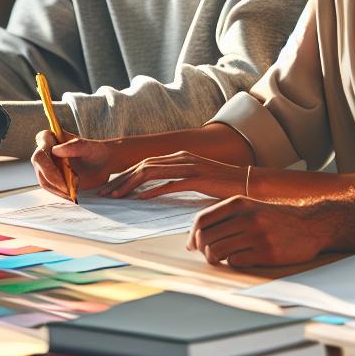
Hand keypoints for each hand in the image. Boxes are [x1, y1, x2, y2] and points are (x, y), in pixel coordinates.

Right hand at [31, 133, 118, 197]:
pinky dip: (60, 193)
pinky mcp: (52, 179)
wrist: (102, 164)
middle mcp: (46, 152)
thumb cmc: (95, 152)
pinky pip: (50, 188)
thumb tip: (56, 150)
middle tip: (68, 186)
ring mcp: (47, 166)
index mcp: (51, 138)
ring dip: (58, 188)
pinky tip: (71, 193)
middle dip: (53, 178)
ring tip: (74, 188)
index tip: (62, 168)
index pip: (41, 147)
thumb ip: (74, 146)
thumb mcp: (89, 147)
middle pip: (40, 166)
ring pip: (43, 180)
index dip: (47, 161)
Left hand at [98, 151, 247, 199]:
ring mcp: (189, 166)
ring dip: (131, 185)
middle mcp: (181, 157)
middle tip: (105, 194)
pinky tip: (141, 199)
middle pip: (142, 166)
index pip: (144, 164)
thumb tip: (156, 190)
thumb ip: (176, 179)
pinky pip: (170, 183)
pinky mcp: (198, 178)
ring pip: (151, 172)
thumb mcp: (195, 178)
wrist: (249, 181)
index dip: (125, 175)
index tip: (111, 188)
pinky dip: (153, 191)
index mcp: (179, 156)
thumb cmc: (222, 183)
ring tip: (117, 196)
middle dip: (121, 179)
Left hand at [188, 197, 330, 267]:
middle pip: (206, 238)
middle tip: (210, 254)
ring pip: (217, 251)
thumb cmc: (275, 218)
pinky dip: (233, 263)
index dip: (192, 236)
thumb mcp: (249, 208)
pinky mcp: (266, 253)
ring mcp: (257, 236)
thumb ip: (223, 218)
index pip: (201, 220)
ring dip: (215, 259)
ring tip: (223, 258)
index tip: (194, 245)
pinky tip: (242, 258)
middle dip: (202, 250)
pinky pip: (235, 262)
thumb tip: (193, 240)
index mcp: (238, 203)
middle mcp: (246, 217)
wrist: (311, 225)